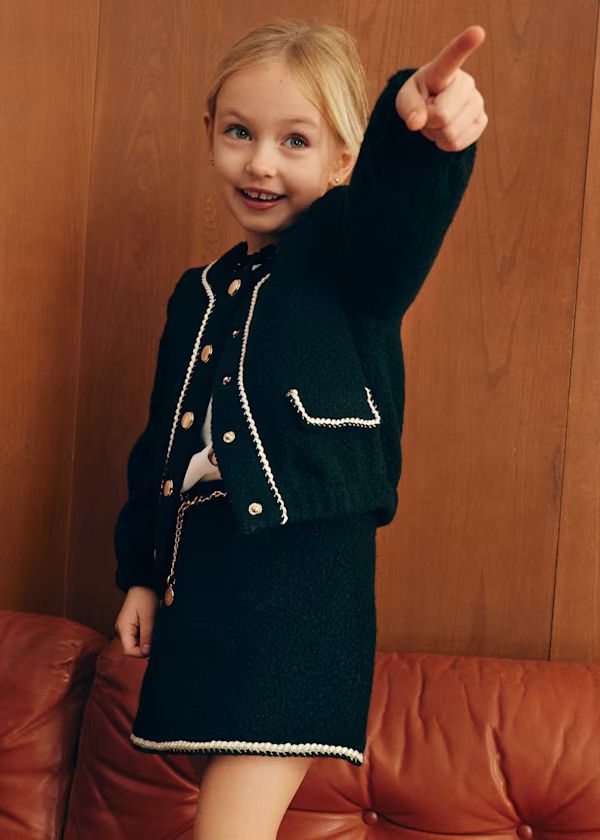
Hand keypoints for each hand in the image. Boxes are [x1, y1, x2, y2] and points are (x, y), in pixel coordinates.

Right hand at [115, 585, 158, 657]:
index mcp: (123, 629)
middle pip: (132, 648)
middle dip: (144, 646)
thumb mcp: (148, 617)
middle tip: (156, 637)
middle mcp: (121, 630)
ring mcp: (125, 628)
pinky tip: (152, 627)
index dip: (141, 653)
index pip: (129, 651)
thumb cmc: (146, 598)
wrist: (143, 584)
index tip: (154, 646)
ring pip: (135, 643)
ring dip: (145, 640)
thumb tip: (146, 653)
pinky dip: (145, 635)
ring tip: (154, 630)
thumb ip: (147, 636)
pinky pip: (137, 636)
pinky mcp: (130, 625)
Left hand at [395, 25, 487, 151]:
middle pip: (443, 115)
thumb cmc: (418, 99)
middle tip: (428, 112)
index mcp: (443, 69)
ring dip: (437, 134)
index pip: (453, 56)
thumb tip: (416, 122)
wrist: (432, 111)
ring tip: (436, 120)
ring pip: (451, 133)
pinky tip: (445, 129)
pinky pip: (458, 143)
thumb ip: (408, 108)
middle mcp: (466, 82)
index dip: (465, 45)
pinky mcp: (481, 120)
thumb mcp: (405, 100)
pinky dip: (445, 143)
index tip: (477, 32)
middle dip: (429, 122)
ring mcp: (477, 101)